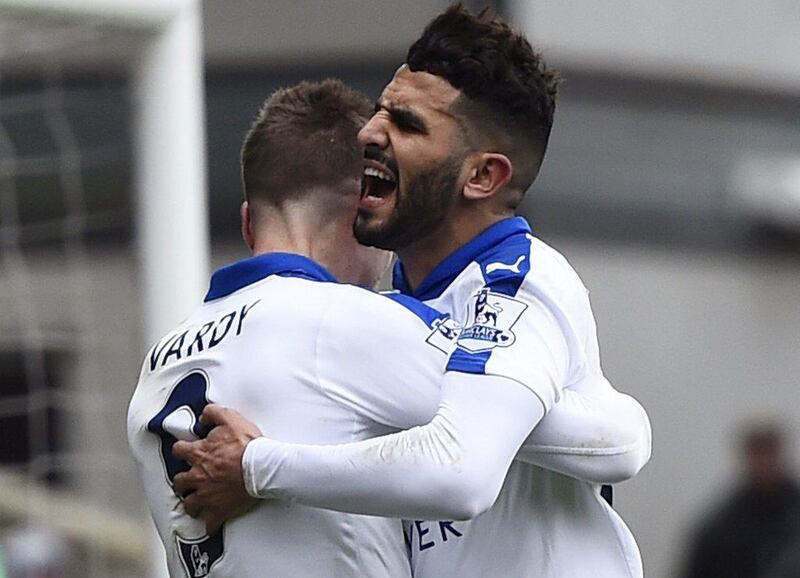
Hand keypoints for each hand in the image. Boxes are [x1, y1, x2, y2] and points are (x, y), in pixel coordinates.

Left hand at [172, 404, 261, 533]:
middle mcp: (198, 476)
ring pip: (189, 504)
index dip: (182, 450)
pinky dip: (209, 524)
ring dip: (191, 503)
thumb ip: (213, 413)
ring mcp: (207, 495)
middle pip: (179, 482)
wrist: (262, 467)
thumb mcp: (231, 419)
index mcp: (199, 454)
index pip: (178, 451)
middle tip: (188, 480)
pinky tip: (211, 523)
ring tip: (195, 503)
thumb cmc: (248, 445)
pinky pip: (208, 523)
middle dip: (182, 481)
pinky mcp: (219, 510)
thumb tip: (203, 416)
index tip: (186, 452)